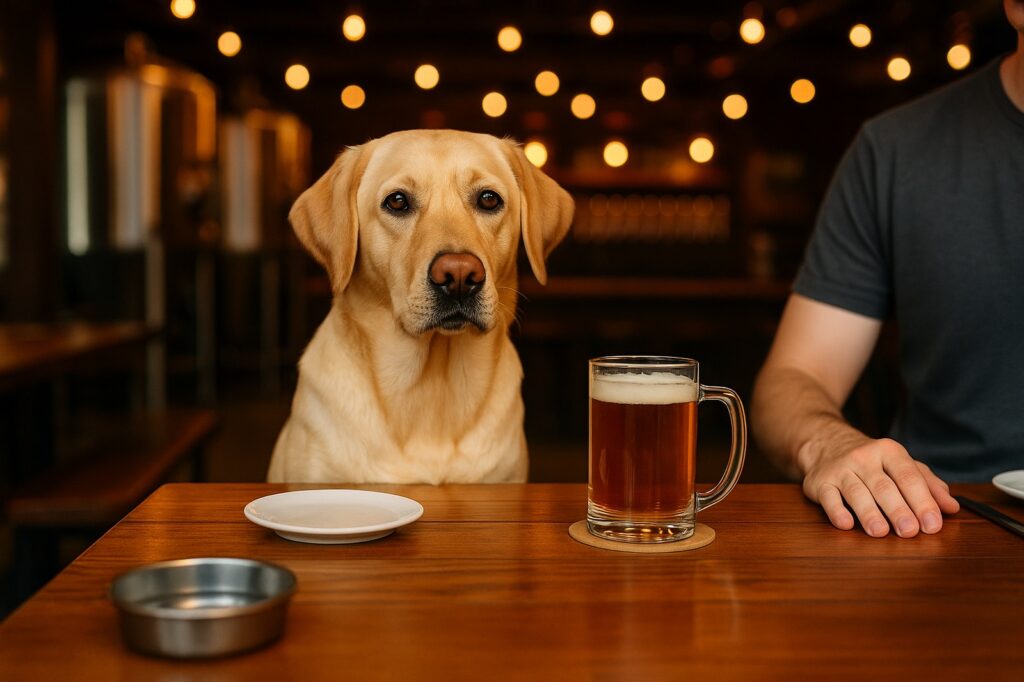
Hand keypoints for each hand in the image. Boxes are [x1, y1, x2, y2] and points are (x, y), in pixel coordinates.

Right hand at [801, 437, 959, 537]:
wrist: (827, 444)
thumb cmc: (873, 462)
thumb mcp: (902, 465)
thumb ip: (928, 485)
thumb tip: (951, 507)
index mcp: (889, 451)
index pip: (908, 476)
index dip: (922, 501)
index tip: (932, 525)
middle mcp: (863, 457)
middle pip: (883, 486)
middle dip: (898, 509)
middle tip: (909, 531)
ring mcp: (840, 469)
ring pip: (856, 492)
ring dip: (869, 513)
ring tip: (880, 532)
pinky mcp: (819, 482)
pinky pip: (828, 497)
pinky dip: (836, 511)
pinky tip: (846, 524)